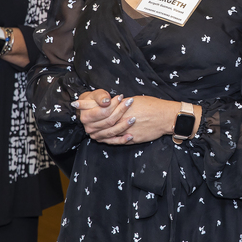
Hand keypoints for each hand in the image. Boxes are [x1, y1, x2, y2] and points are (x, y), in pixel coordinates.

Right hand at [74, 91, 134, 142]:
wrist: (89, 109)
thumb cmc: (94, 100)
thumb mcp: (95, 94)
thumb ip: (100, 96)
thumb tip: (107, 101)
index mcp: (86, 117)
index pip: (103, 112)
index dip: (113, 105)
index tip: (121, 97)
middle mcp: (89, 128)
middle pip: (109, 121)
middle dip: (120, 112)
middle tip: (129, 103)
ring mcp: (95, 135)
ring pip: (112, 131)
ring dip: (124, 126)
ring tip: (133, 119)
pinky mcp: (101, 139)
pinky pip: (113, 141)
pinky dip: (122, 140)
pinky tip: (131, 136)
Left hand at [76, 95, 200, 145]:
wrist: (165, 117)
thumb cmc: (152, 105)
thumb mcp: (134, 100)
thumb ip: (120, 104)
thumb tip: (108, 104)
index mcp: (121, 108)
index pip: (98, 107)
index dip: (86, 105)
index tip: (76, 102)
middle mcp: (122, 120)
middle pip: (98, 122)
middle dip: (88, 119)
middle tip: (80, 116)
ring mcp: (126, 131)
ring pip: (105, 134)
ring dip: (97, 130)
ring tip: (91, 128)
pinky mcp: (131, 139)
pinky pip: (115, 141)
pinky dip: (107, 139)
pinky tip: (103, 137)